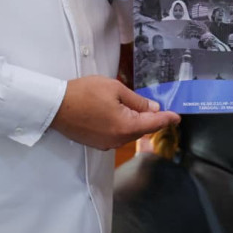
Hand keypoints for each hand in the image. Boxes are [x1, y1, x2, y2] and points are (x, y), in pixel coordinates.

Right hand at [51, 75, 179, 150]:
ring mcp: (106, 144)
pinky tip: (116, 113)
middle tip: (153, 105)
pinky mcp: (96, 143)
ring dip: (133, 121)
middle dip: (149, 118)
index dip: (167, 119)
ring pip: (128, 132)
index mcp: (125, 126)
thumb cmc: (84, 93)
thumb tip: (153, 109)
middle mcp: (117, 140)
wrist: (55, 105)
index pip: (153, 123)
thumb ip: (137, 101)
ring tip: (130, 105)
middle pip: (141, 129)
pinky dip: (121, 125)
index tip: (177, 117)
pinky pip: (116, 135)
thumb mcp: (114, 89)